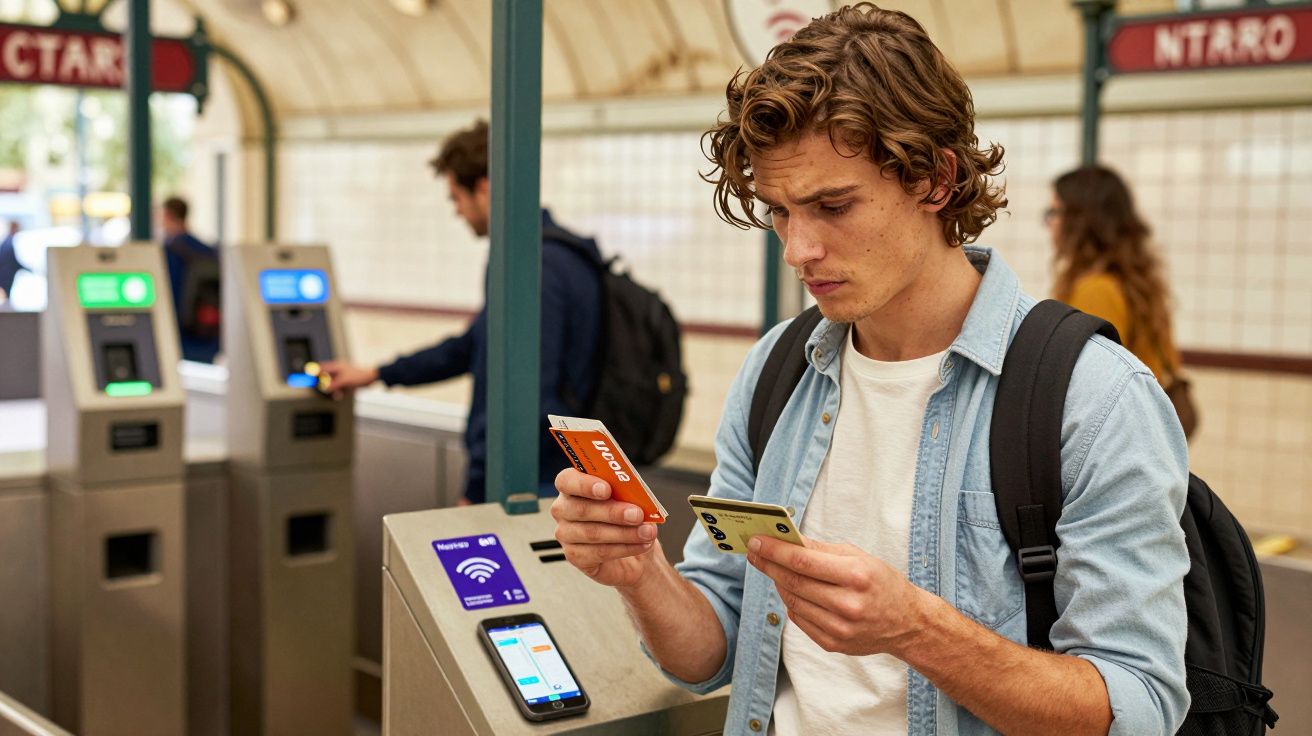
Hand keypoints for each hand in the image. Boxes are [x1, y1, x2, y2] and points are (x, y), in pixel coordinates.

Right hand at [317, 360, 377, 397]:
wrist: (371, 378)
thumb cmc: (359, 376)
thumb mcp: (344, 381)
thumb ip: (333, 385)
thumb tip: (324, 388)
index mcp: (336, 366)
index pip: (322, 368)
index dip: (316, 373)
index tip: (311, 378)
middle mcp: (338, 370)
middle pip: (326, 378)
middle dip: (327, 385)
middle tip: (328, 390)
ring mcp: (342, 376)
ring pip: (333, 384)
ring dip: (335, 389)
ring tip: (339, 393)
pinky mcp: (346, 381)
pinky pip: (340, 387)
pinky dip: (341, 390)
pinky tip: (344, 393)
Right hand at [550, 468, 660, 588]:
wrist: (632, 553)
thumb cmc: (627, 516)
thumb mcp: (631, 499)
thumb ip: (629, 492)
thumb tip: (638, 497)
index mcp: (572, 486)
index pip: (567, 480)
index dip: (584, 484)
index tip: (606, 489)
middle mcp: (563, 509)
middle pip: (581, 509)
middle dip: (612, 512)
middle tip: (637, 515)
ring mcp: (566, 534)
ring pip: (592, 533)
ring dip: (624, 533)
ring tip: (647, 532)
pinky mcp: (574, 556)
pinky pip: (598, 552)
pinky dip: (624, 548)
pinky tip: (641, 544)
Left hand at [747, 535, 927, 657]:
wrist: (907, 623)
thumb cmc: (882, 583)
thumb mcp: (859, 556)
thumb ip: (821, 549)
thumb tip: (787, 539)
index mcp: (856, 576)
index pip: (803, 562)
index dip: (775, 550)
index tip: (756, 541)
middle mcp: (847, 604)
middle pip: (794, 582)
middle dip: (769, 564)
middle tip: (754, 551)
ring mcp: (839, 628)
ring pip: (793, 601)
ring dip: (777, 582)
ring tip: (770, 567)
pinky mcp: (833, 644)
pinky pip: (799, 619)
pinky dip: (790, 602)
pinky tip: (789, 589)